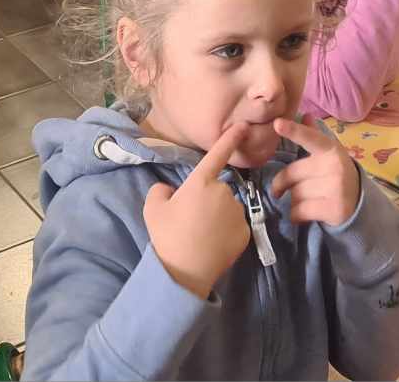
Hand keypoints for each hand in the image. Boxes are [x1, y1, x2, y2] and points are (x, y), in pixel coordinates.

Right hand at [143, 123, 250, 297]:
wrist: (185, 272)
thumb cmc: (167, 236)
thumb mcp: (152, 209)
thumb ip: (160, 190)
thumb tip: (169, 189)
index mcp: (200, 182)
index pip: (218, 154)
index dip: (231, 138)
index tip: (244, 126)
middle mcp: (223, 192)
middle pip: (217, 189)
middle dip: (207, 200)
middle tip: (191, 220)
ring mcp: (237, 212)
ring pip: (227, 208)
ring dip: (218, 216)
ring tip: (201, 235)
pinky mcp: (246, 231)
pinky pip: (235, 225)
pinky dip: (227, 232)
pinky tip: (213, 244)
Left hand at [270, 117, 361, 226]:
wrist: (358, 201)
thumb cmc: (334, 173)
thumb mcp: (327, 153)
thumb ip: (314, 135)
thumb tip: (305, 114)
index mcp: (330, 149)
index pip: (310, 138)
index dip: (293, 130)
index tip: (277, 123)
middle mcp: (334, 166)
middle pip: (292, 174)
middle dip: (284, 184)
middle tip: (284, 189)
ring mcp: (336, 188)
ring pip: (295, 194)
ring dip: (293, 200)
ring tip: (305, 200)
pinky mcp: (334, 209)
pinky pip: (299, 211)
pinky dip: (296, 215)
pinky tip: (304, 214)